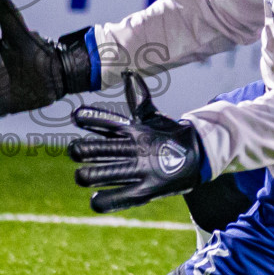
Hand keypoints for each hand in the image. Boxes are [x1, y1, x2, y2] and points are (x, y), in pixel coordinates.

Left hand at [68, 70, 206, 213]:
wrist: (199, 155)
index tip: (76, 116)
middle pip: (96, 149)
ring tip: (81, 176)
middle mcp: (134, 148)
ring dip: (86, 176)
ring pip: (101, 174)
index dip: (88, 117)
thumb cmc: (168, 134)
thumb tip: (130, 73)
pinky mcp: (145, 191)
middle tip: (75, 151)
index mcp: (134, 129)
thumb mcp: (153, 115)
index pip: (106, 121)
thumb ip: (138, 97)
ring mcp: (139, 170)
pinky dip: (103, 201)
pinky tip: (96, 200)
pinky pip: (117, 198)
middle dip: (80, 150)